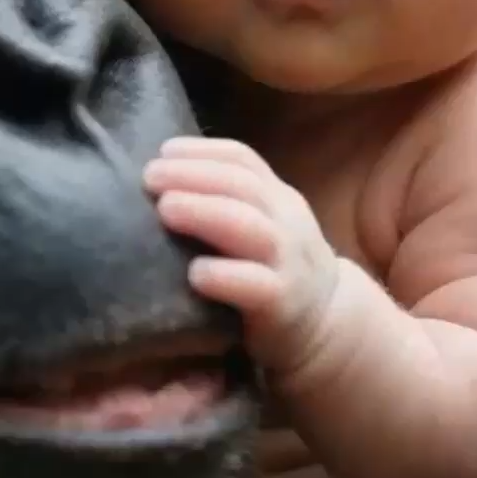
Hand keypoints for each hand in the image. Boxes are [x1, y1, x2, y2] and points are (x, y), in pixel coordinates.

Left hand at [143, 137, 339, 372]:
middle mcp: (287, 222)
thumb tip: (161, 181)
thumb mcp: (262, 226)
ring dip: (204, 213)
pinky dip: (224, 276)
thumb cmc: (275, 270)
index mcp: (277, 198)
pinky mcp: (284, 303)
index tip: (162, 151)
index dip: (202, 151)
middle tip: (150, 176)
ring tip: (165, 208)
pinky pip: (256, 285)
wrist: (326, 326)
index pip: (242, 160)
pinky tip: (193, 274)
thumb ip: (226, 204)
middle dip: (194, 175)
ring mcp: (289, 262)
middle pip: (243, 186)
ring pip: (252, 228)